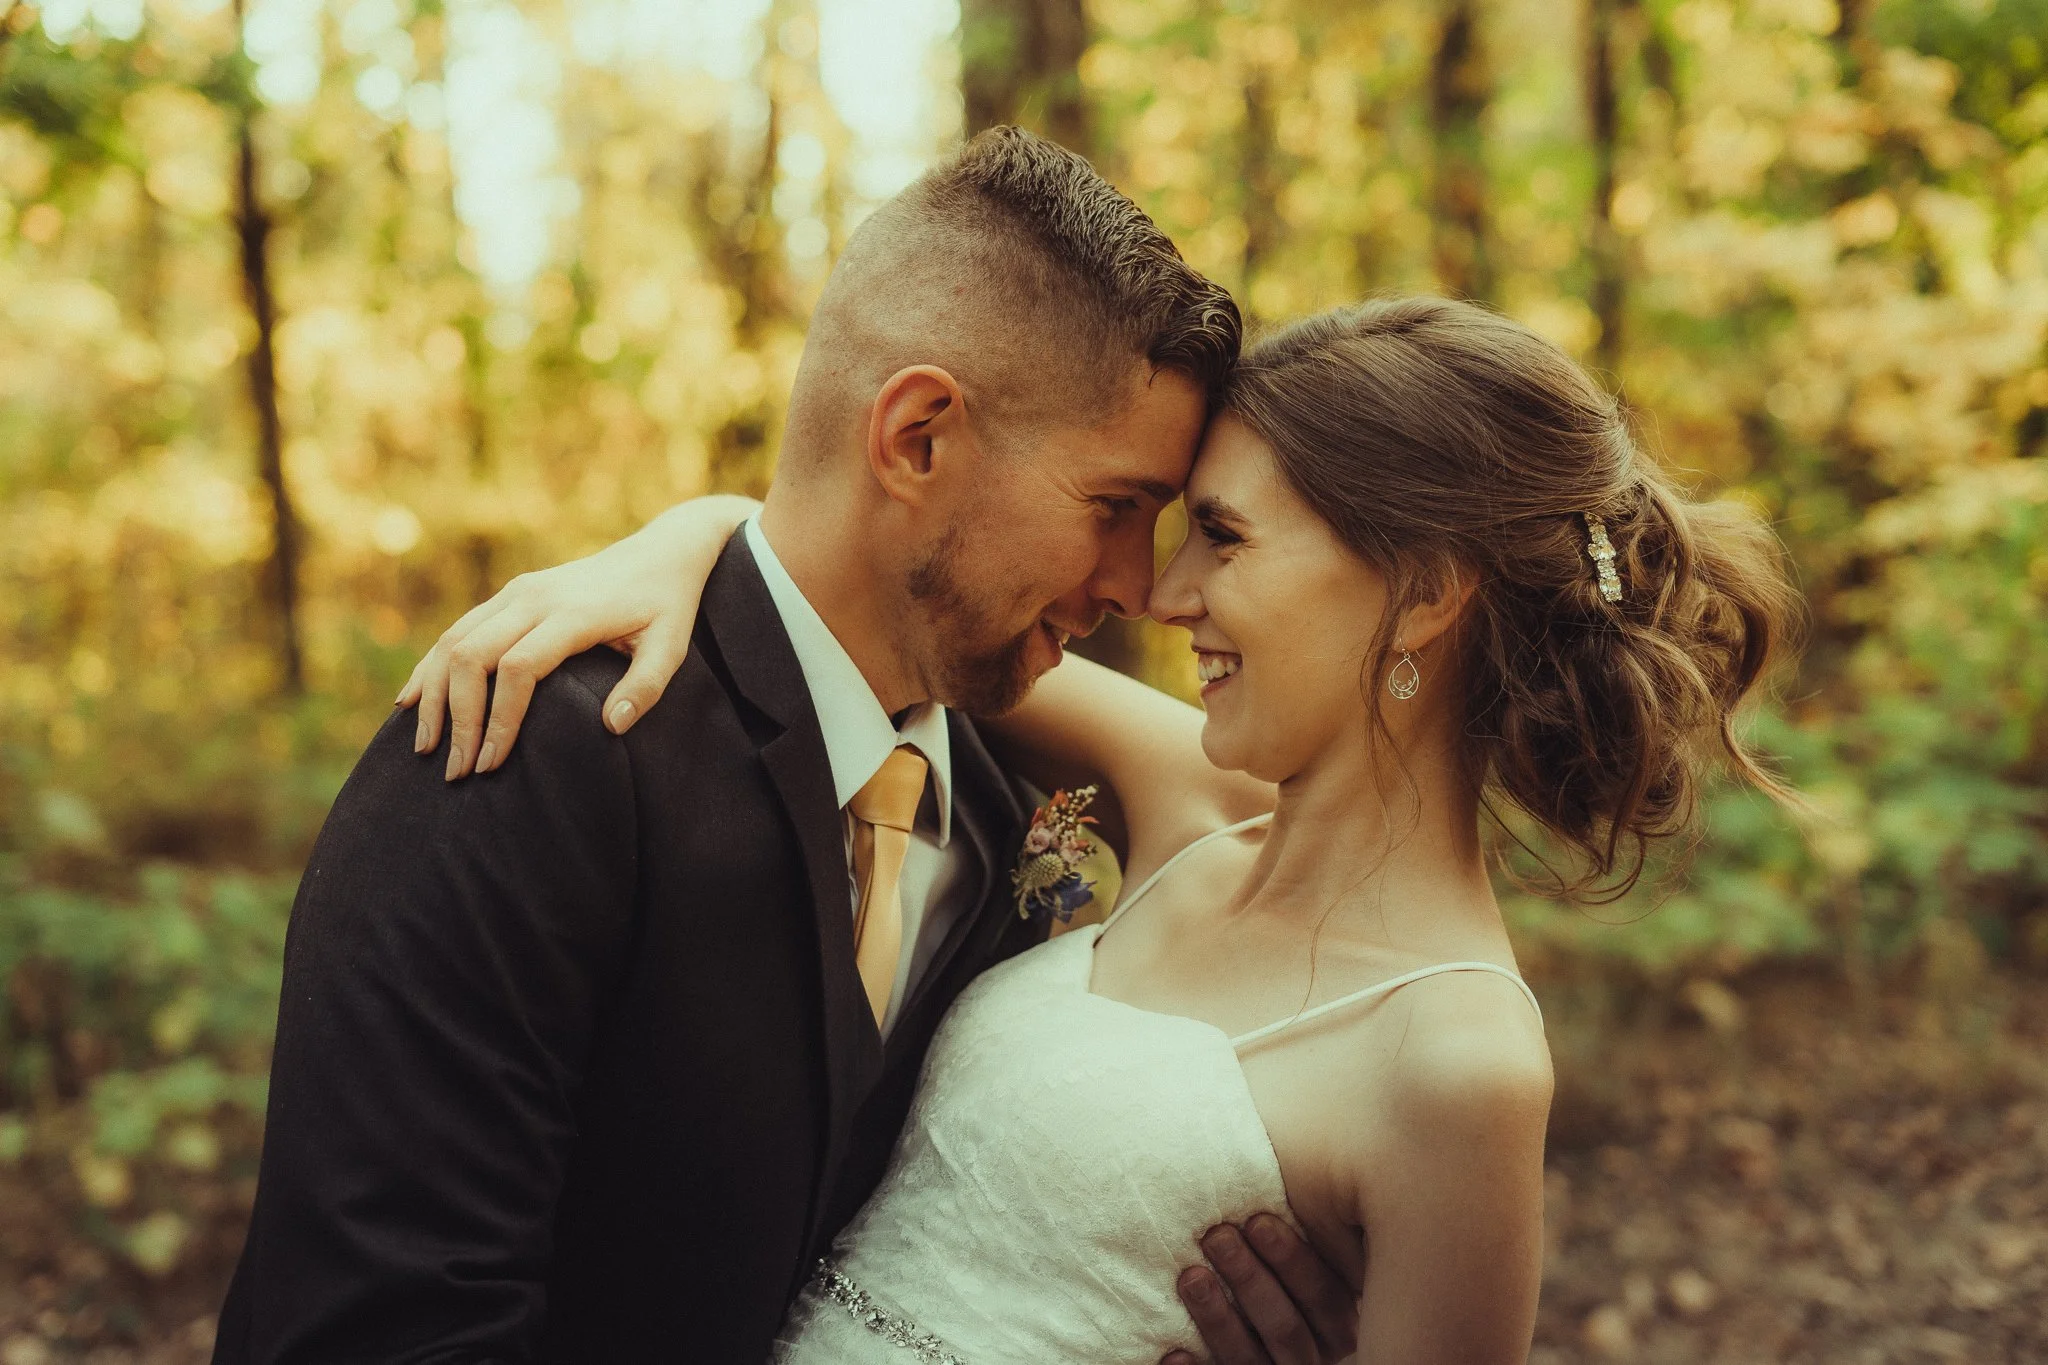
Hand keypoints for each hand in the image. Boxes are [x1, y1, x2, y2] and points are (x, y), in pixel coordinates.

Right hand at [396, 495, 757, 779]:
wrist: (660, 552)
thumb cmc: (667, 607)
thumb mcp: (671, 647)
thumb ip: (646, 686)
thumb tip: (611, 727)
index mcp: (573, 613)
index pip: (519, 668)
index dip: (500, 718)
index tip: (493, 763)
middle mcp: (535, 597)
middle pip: (473, 656)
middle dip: (458, 718)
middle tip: (456, 771)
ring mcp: (517, 592)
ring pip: (454, 641)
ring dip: (433, 695)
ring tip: (425, 746)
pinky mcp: (509, 594)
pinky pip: (457, 630)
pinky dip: (431, 666)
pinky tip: (411, 699)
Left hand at [1163, 1215, 1357, 1364]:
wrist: (1251, 1321)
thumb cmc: (1274, 1273)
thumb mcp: (1293, 1258)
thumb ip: (1286, 1236)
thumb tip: (1260, 1185)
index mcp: (1335, 1321)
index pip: (1324, 1294)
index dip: (1292, 1258)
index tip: (1257, 1219)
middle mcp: (1311, 1355)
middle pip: (1286, 1325)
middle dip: (1249, 1279)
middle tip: (1217, 1236)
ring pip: (1250, 1358)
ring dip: (1218, 1319)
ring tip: (1191, 1277)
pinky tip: (1174, 1353)